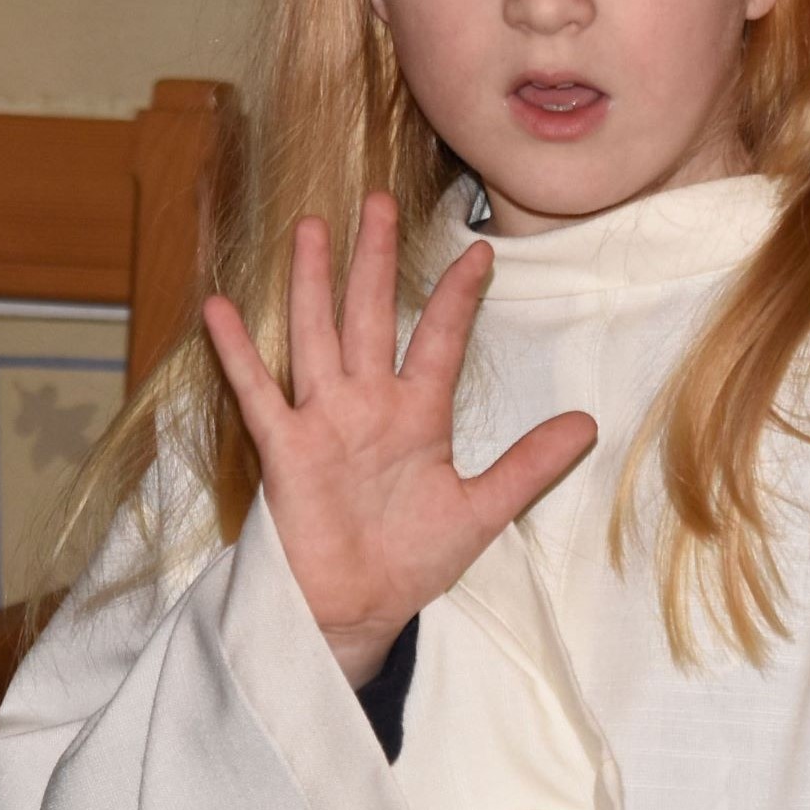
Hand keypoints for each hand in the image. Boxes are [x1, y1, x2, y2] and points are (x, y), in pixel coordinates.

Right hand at [201, 196, 596, 683]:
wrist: (354, 609)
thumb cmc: (411, 561)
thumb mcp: (481, 510)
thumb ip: (529, 464)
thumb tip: (588, 424)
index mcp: (417, 415)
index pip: (441, 340)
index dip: (460, 297)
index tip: (481, 252)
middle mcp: (368, 404)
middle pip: (372, 316)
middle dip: (375, 259)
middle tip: (377, 201)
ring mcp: (324, 420)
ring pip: (319, 335)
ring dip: (315, 282)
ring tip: (311, 227)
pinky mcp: (286, 448)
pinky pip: (260, 392)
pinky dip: (240, 352)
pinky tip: (221, 308)